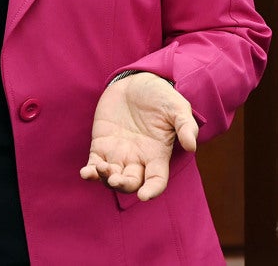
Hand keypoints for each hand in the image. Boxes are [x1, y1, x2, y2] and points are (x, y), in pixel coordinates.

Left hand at [79, 72, 197, 200]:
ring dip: (104, 178)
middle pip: (131, 183)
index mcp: (157, 155)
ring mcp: (118, 153)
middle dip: (123, 185)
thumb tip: (191, 146)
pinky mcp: (101, 144)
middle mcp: (137, 158)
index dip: (151, 191)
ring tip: (101, 168)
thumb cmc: (160, 96)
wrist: (136, 81)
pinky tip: (85, 173)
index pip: (156, 180)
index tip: (143, 196)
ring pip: (110, 177)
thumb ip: (186, 126)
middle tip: (115, 180)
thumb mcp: (177, 107)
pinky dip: (90, 172)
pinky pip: (94, 163)